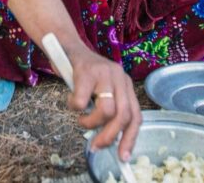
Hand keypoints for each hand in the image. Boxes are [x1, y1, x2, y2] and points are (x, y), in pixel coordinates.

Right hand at [62, 45, 141, 161]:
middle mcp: (120, 78)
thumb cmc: (84, 74)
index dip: (130, 139)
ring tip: (81, 120)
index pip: (136, 116)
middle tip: (95, 146)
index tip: (122, 157)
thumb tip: (109, 140)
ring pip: (107, 110)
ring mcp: (104, 73)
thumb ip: (110, 109)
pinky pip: (82, 101)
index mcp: (126, 86)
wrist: (67, 47)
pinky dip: (74, 107)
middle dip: (109, 136)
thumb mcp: (102, 90)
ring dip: (90, 122)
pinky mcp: (86, 71)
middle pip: (123, 115)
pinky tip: (71, 101)